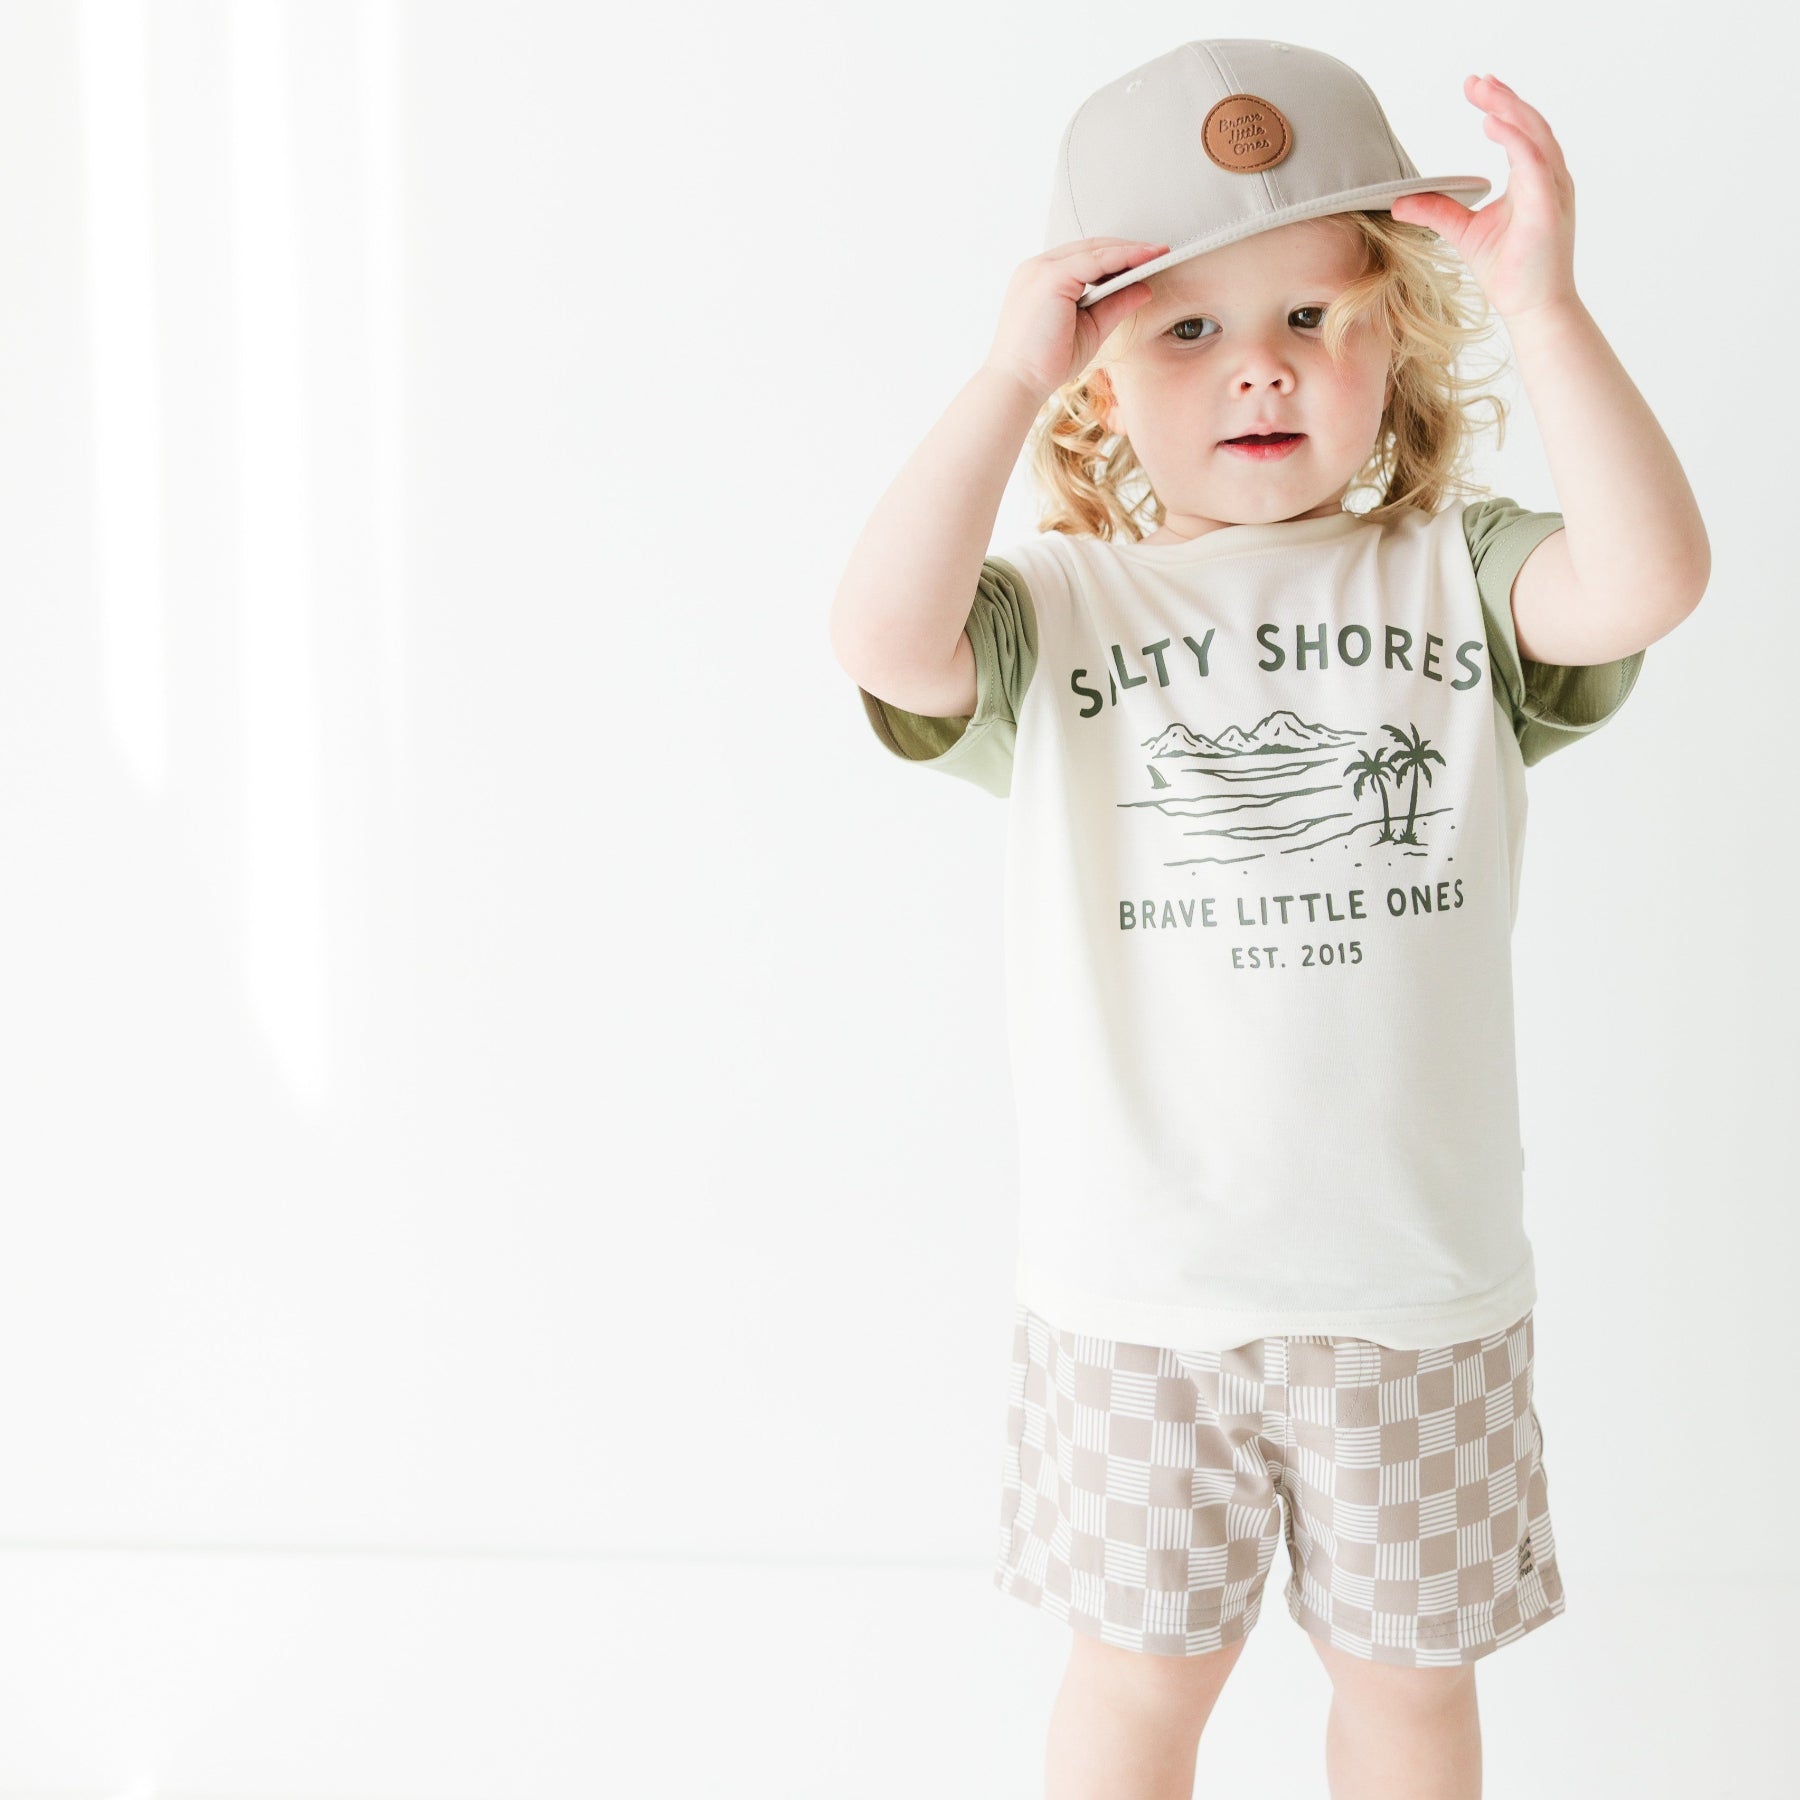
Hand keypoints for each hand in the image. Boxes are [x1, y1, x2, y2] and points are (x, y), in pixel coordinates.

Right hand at [983, 239, 1169, 401]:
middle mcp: (1037, 267)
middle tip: (1161, 251)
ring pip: (1094, 250)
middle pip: (1090, 247)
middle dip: (1128, 248)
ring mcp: (1041, 269)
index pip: (1084, 257)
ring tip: (1159, 253)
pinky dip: (1122, 258)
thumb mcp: (1090, 329)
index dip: (1118, 256)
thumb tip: (1144, 288)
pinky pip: (1094, 260)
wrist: (1018, 383)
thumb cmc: (1046, 363)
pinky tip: (1144, 260)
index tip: (1148, 260)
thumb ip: (1114, 306)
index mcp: (1041, 278)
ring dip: (1129, 250)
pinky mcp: (1050, 278)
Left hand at [1389, 73, 1578, 322]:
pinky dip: (1514, 139)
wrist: (1532, 308)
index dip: (1499, 106)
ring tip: (1484, 92)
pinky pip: (1534, 163)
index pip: (1519, 132)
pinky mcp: (1548, 208)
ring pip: (1535, 135)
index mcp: (1534, 180)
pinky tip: (1493, 124)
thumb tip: (1401, 200)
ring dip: (1509, 109)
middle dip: (1502, 98)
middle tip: (1474, 81)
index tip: (1476, 88)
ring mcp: (1552, 191)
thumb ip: (1438, 211)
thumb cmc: (1509, 271)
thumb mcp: (1464, 233)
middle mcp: (1548, 179)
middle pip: (1529, 124)